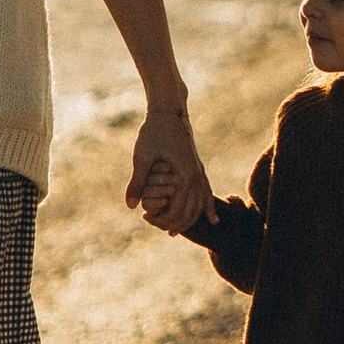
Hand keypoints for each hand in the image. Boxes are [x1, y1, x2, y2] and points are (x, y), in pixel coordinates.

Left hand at [128, 101, 211, 232]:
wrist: (169, 111)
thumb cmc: (153, 132)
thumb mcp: (141, 157)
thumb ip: (137, 183)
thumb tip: (130, 206)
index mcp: (184, 176)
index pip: (176, 212)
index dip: (160, 220)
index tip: (144, 217)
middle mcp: (196, 177)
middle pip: (190, 213)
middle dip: (173, 224)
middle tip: (154, 225)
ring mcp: (200, 172)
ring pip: (200, 206)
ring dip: (189, 221)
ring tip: (173, 231)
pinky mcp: (199, 168)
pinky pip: (207, 193)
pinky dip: (208, 208)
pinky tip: (212, 220)